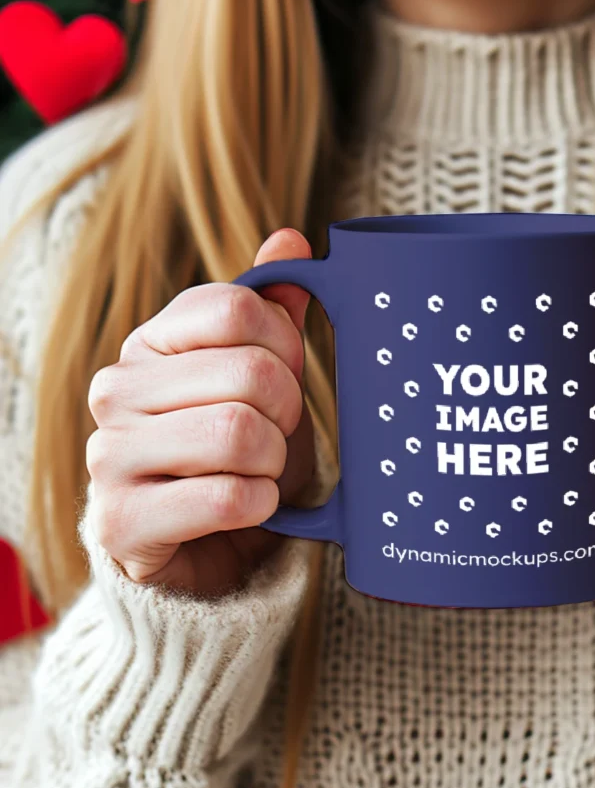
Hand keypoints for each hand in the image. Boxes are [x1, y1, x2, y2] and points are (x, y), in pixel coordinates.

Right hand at [86, 229, 316, 593]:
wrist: (206, 547)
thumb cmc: (238, 453)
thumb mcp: (263, 378)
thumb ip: (272, 313)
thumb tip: (292, 240)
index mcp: (150, 342)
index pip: (238, 308)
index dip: (287, 345)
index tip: (286, 377)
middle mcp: (116, 389)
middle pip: (251, 372)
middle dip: (289, 412)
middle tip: (278, 436)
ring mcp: (108, 455)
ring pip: (240, 433)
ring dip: (275, 462)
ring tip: (261, 472)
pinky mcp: (120, 520)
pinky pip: (228, 497)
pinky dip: (262, 505)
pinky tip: (251, 508)